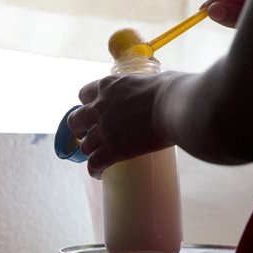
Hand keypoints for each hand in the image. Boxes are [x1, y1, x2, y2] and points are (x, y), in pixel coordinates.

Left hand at [67, 71, 183, 177]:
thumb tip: (160, 88)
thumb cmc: (173, 90)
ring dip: (90, 151)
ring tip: (98, 156)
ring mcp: (105, 129)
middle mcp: (101, 107)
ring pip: (84, 145)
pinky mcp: (114, 149)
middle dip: (79, 129)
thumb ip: (148, 85)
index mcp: (109, 86)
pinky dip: (94, 169)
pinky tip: (98, 173)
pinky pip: (95, 163)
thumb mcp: (154, 79)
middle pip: (75, 121)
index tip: (94, 110)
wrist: (177, 107)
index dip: (87, 103)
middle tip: (88, 134)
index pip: (84, 93)